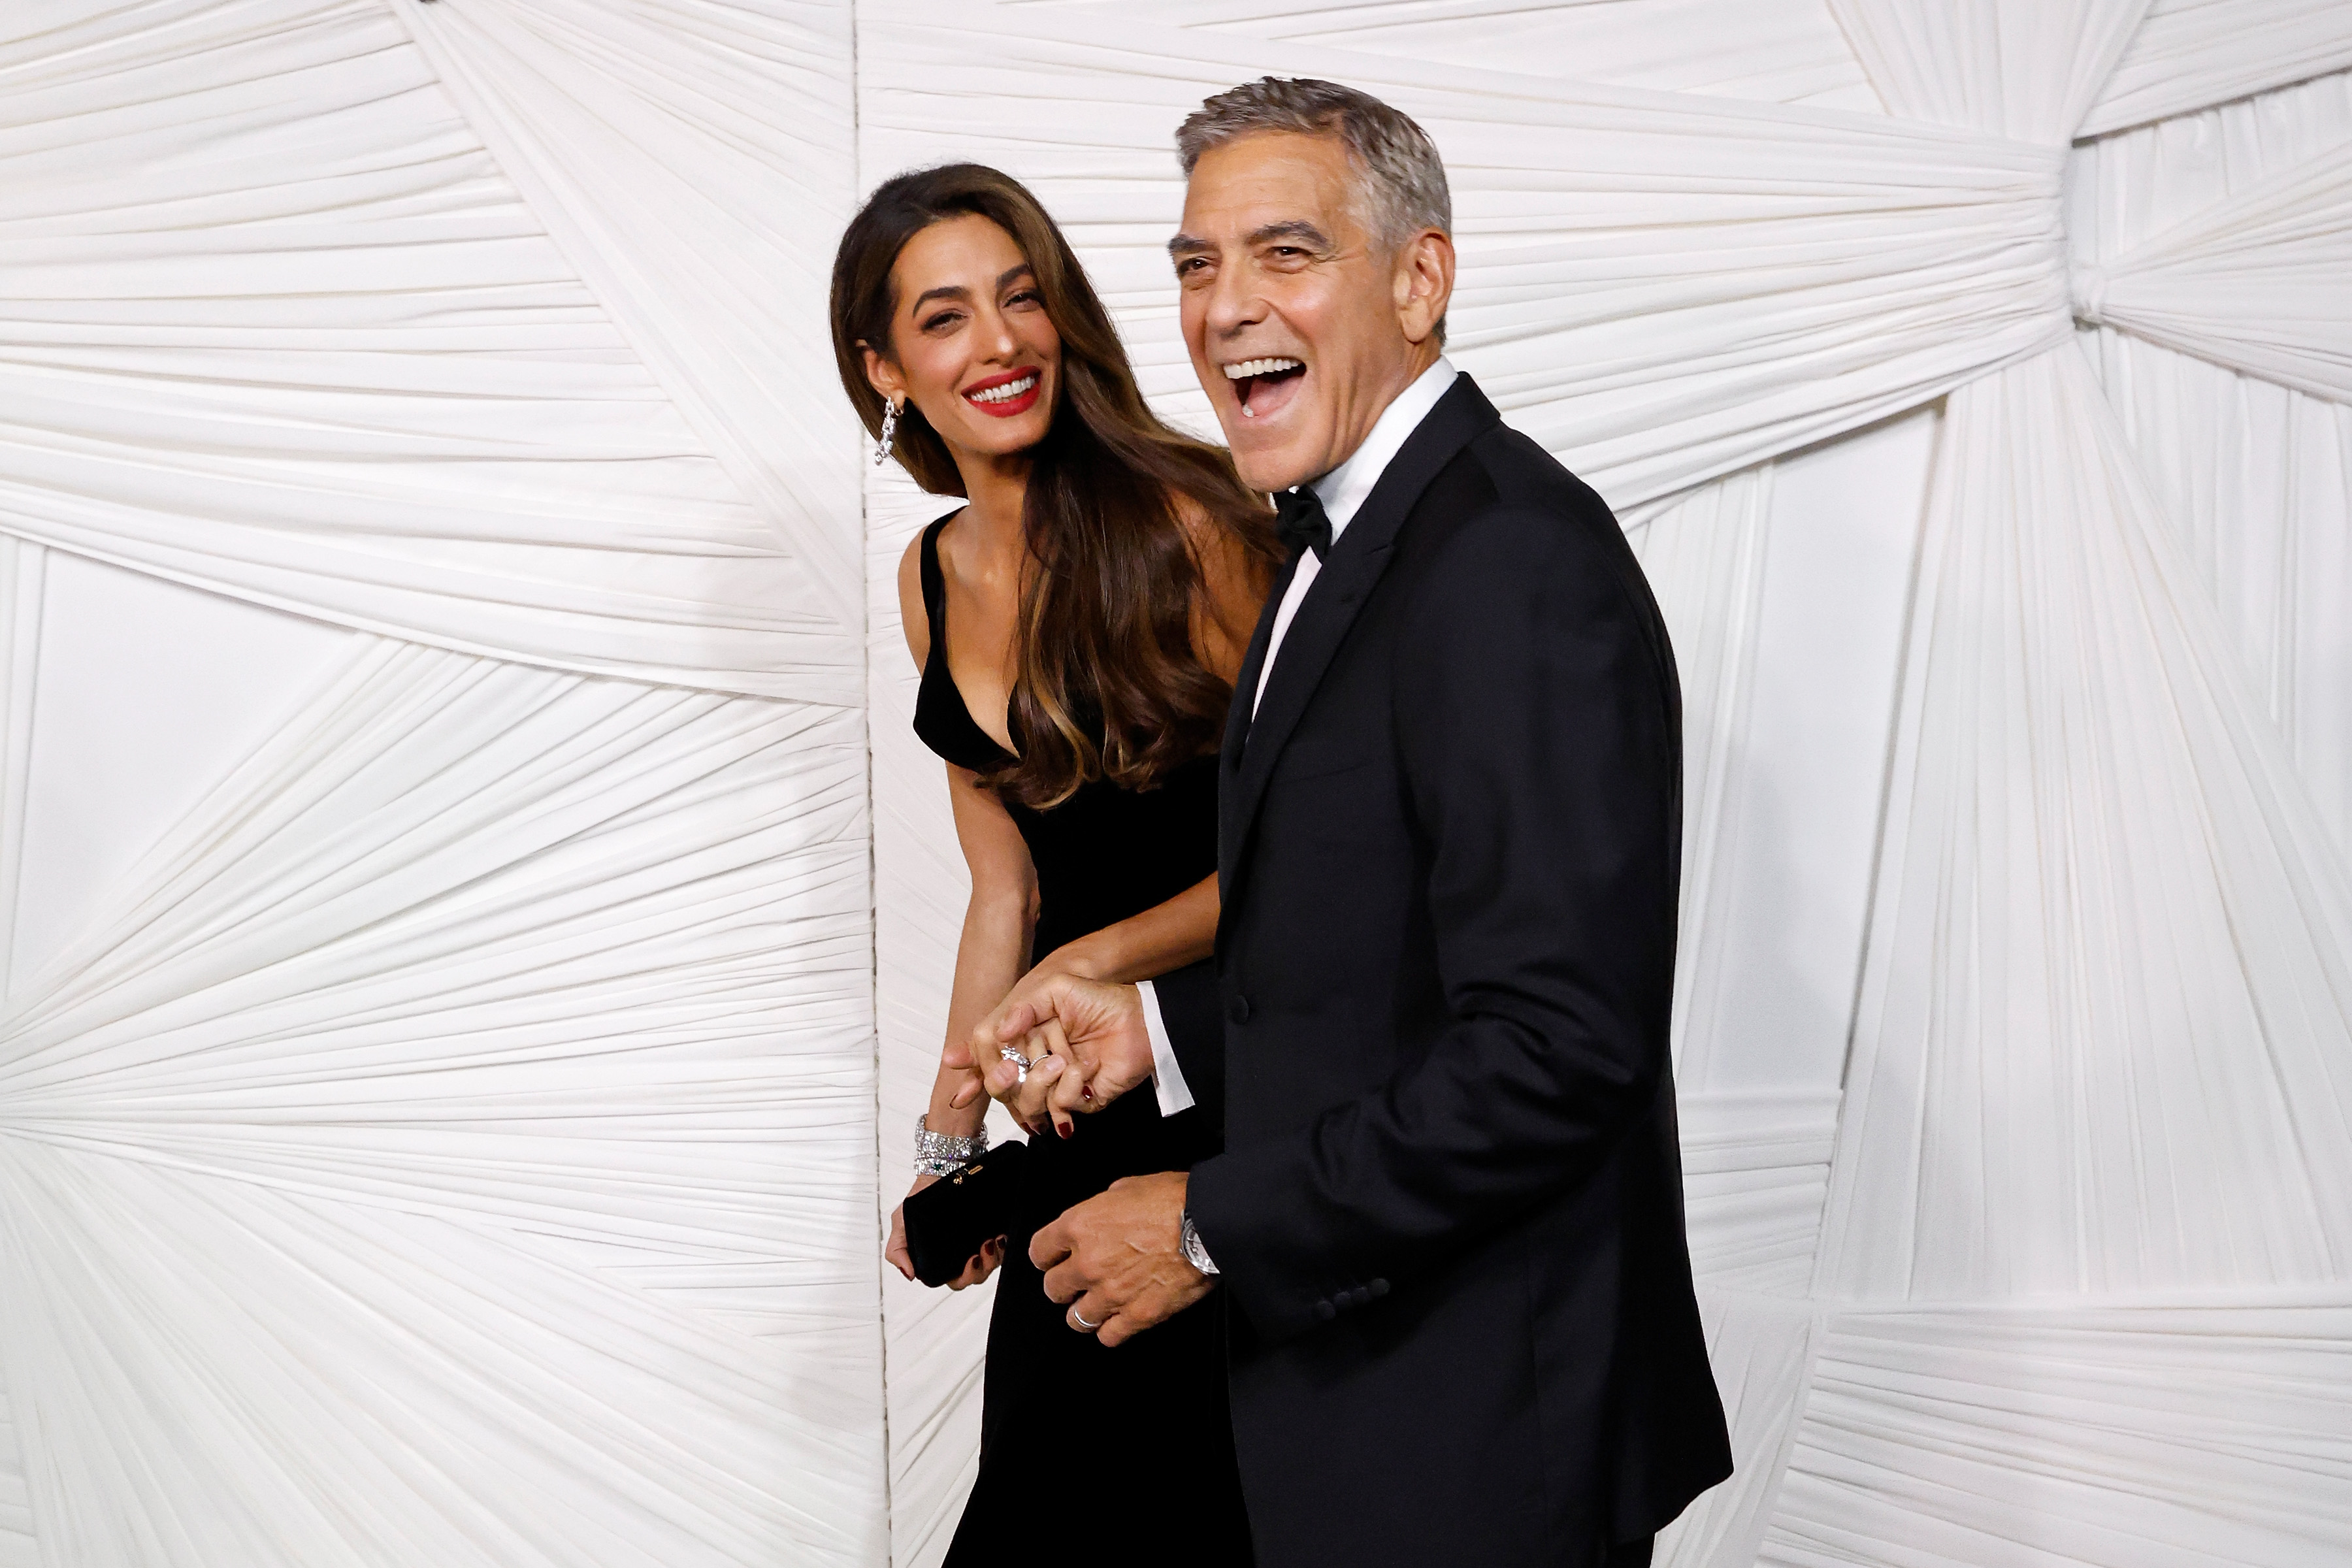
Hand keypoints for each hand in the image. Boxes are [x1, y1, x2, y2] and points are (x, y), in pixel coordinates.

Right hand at [884, 1173, 1003, 1290]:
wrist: (940, 1171)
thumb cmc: (921, 1198)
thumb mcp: (902, 1222)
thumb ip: (898, 1250)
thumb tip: (910, 1274)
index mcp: (942, 1260)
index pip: (956, 1280)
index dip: (965, 1277)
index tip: (970, 1259)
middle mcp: (961, 1254)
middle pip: (976, 1276)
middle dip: (982, 1268)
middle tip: (982, 1250)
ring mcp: (978, 1243)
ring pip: (992, 1264)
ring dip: (995, 1257)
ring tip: (992, 1240)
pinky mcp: (992, 1231)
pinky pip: (1004, 1248)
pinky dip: (1005, 1246)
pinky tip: (1001, 1236)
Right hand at [944, 973, 1158, 1134]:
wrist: (1141, 1021)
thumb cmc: (1099, 1001)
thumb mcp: (1056, 989)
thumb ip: (1022, 1007)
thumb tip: (999, 1031)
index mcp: (1023, 1039)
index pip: (988, 1057)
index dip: (973, 1064)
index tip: (955, 1063)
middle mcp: (1034, 1065)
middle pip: (1000, 1086)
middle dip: (1001, 1080)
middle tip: (1013, 1070)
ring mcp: (1054, 1086)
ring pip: (1025, 1102)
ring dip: (1041, 1081)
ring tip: (1063, 1060)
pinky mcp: (1077, 1101)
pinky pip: (1059, 1105)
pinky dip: (1070, 1087)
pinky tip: (1085, 1070)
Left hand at [1031, 1171, 1214, 1346]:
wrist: (1208, 1223)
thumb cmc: (1173, 1200)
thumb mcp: (1126, 1187)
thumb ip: (1102, 1208)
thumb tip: (1101, 1217)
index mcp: (1079, 1226)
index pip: (1039, 1251)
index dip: (1046, 1256)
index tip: (1051, 1259)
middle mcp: (1087, 1263)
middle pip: (1053, 1288)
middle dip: (1063, 1285)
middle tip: (1074, 1282)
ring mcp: (1110, 1293)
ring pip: (1076, 1319)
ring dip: (1083, 1312)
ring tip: (1095, 1305)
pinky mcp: (1137, 1315)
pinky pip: (1109, 1336)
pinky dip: (1111, 1330)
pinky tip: (1117, 1320)